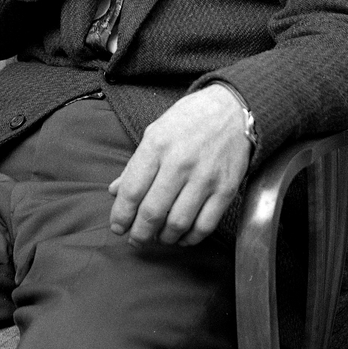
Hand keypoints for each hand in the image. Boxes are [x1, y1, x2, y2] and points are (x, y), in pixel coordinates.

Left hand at [108, 84, 250, 246]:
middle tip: (136, 239)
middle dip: (140, 233)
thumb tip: (115, 191)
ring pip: (178, 223)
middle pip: (152, 212)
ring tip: (159, 237)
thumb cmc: (190, 119)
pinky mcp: (226, 189)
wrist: (232, 109)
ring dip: (164, 238)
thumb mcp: (156, 131)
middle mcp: (180, 162)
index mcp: (157, 145)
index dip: (121, 215)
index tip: (118, 227)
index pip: (132, 191)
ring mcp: (205, 177)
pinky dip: (191, 238)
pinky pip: (205, 225)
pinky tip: (183, 236)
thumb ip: (136, 164)